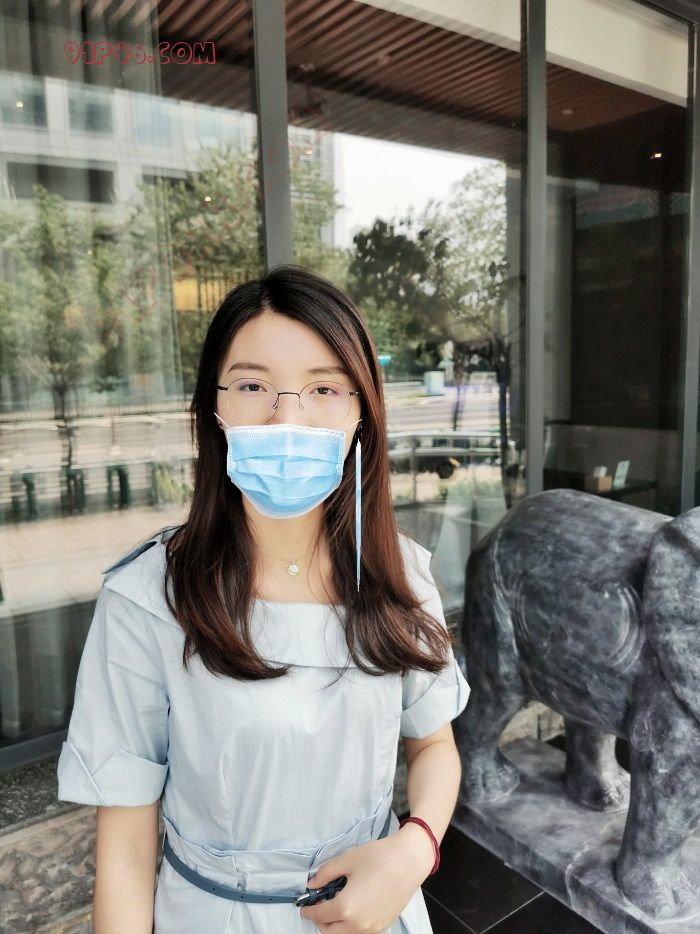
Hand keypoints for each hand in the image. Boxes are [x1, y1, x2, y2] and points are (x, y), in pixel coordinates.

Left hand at [298, 824, 434, 931]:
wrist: (410, 860)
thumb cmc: (378, 857)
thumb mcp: (347, 860)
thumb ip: (325, 874)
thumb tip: (312, 884)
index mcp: (346, 907)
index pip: (319, 915)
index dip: (308, 910)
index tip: (304, 905)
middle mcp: (358, 925)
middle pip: (329, 932)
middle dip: (321, 921)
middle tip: (319, 905)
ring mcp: (372, 929)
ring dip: (336, 926)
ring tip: (336, 906)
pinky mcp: (383, 926)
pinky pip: (360, 933)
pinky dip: (350, 926)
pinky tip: (353, 909)